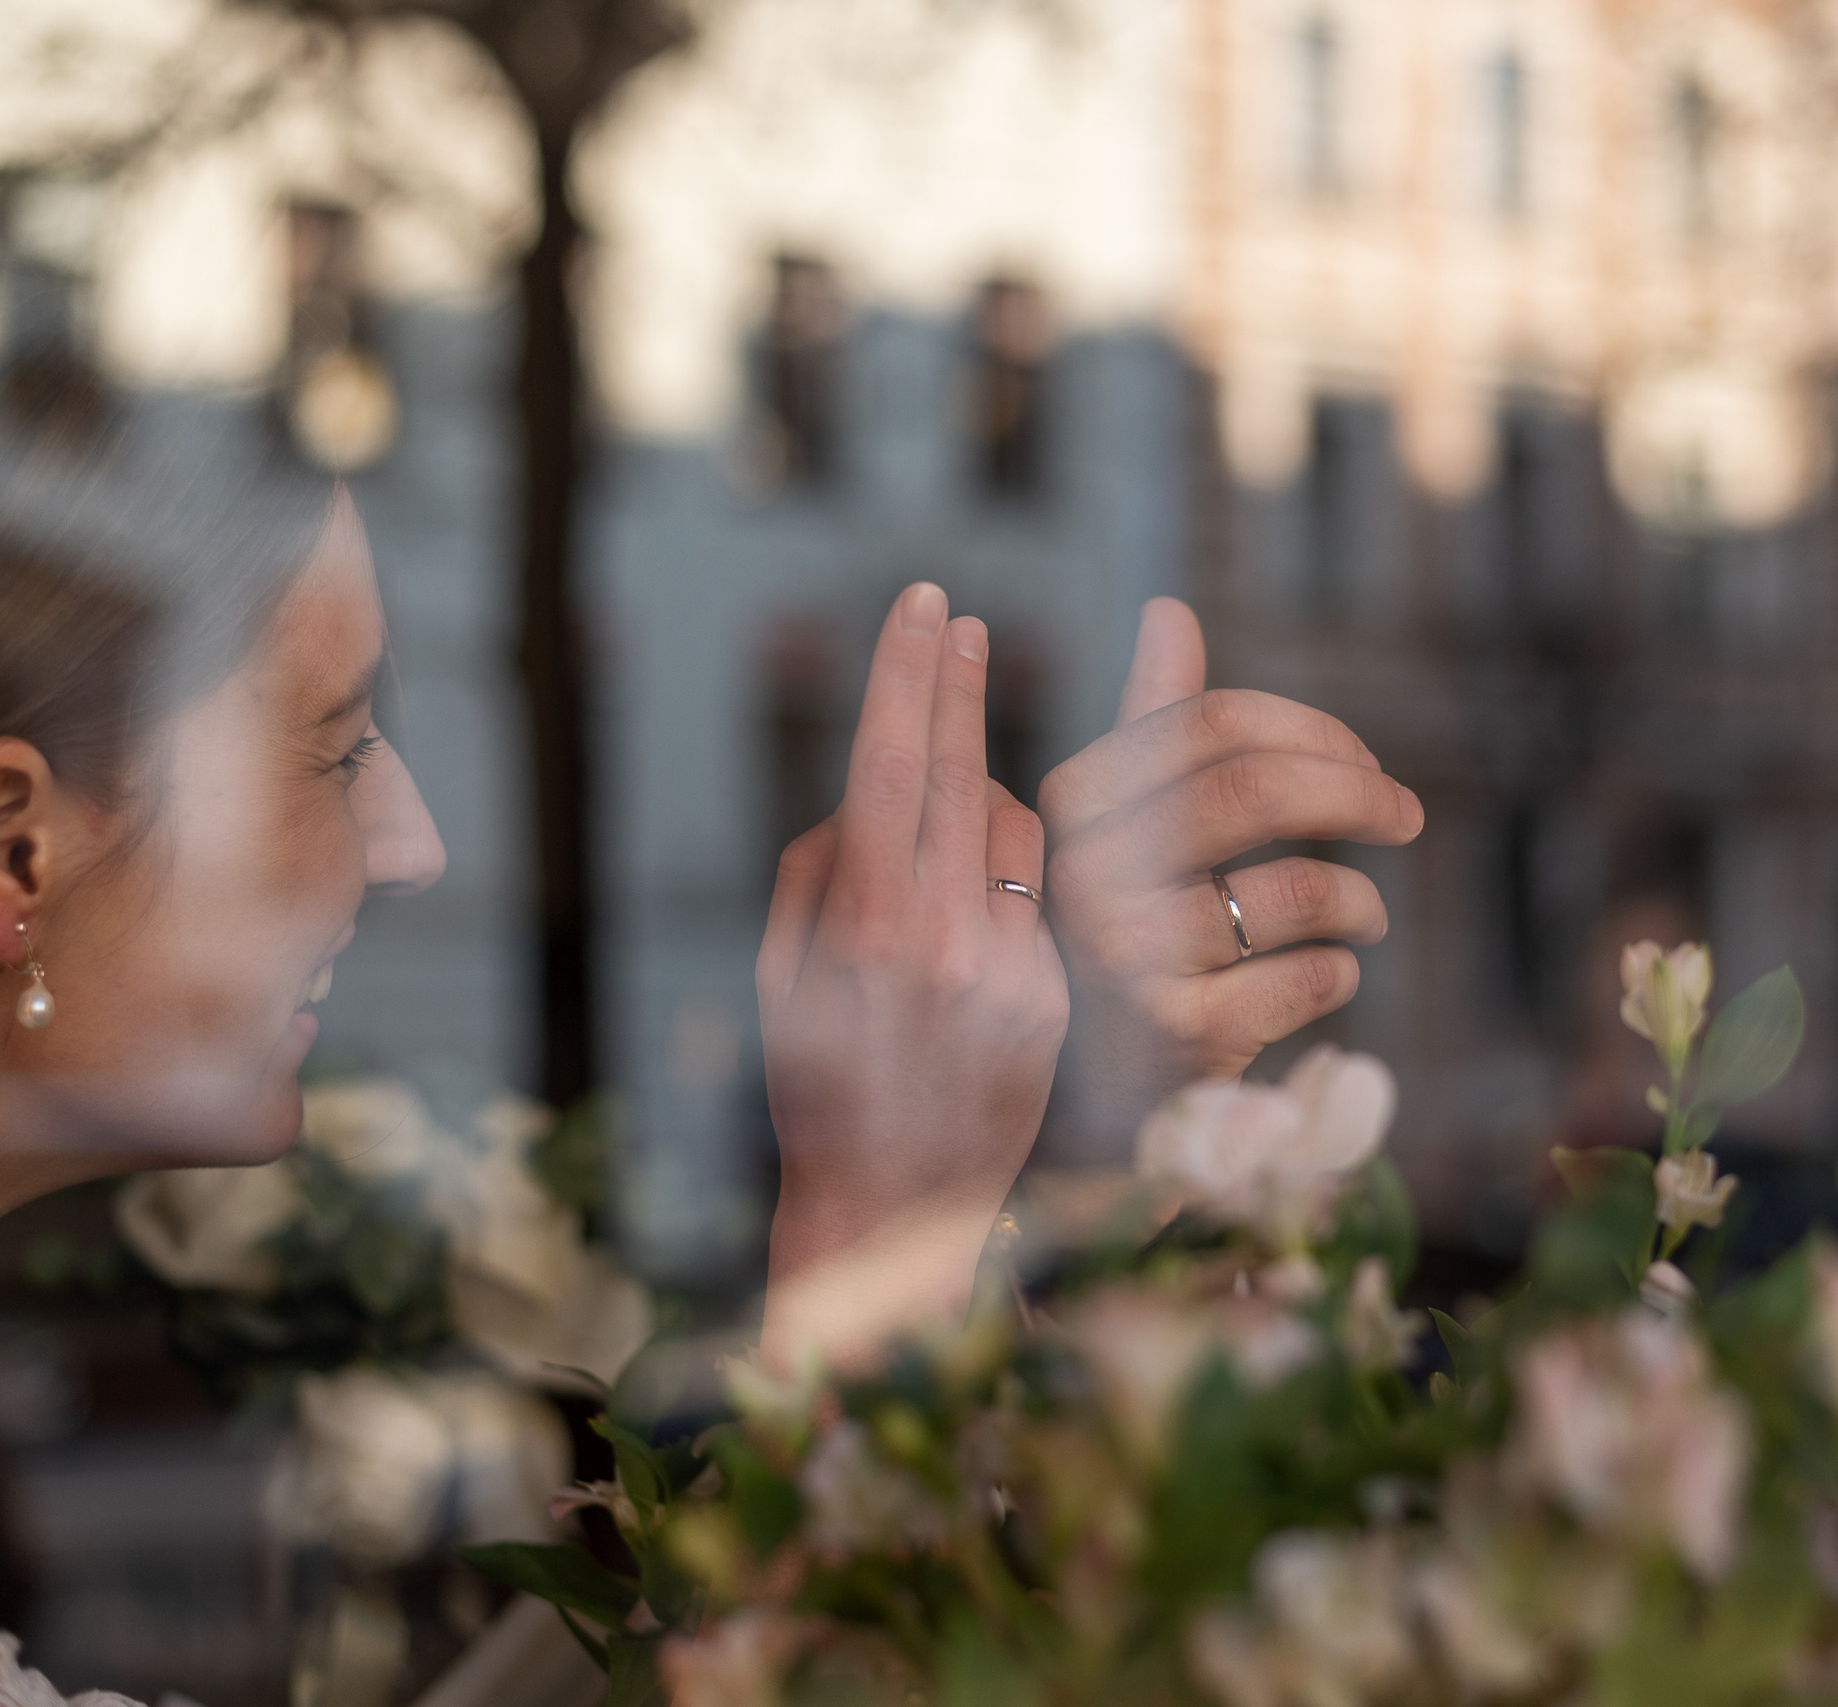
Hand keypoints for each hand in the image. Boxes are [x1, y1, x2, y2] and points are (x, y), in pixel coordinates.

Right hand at [756, 582, 1068, 1367]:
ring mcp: (1010, 967)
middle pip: (963, 772)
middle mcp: (945, 938)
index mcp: (866, 925)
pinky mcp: (1054, 995)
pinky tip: (973, 920)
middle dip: (959, 687)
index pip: (895, 765)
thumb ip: (820, 870)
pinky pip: (1038, 894)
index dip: (911, 675)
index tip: (926, 605)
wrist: (892, 1207)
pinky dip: (1008, 882)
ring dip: (982, 805)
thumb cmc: (816, 1086)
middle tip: (964, 620)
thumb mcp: (783, 977)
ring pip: (1013, 828)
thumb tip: (868, 796)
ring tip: (942, 847)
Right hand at [1037, 598, 1423, 1161]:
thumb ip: (1147, 723)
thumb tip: (1168, 610)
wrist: (1084, 1103)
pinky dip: (1342, 969)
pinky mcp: (1181, 1034)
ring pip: (1299, 886)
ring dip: (1359, 900)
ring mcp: (1130, 957)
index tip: (1367, 764)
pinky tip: (1328, 976)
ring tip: (1364, 917)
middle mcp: (1089, 873)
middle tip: (1407, 815)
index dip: (1313, 733)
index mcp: (1073, 803)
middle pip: (1254, 788)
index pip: (1212, 722)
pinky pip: (1313, 974)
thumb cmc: (1117, 938)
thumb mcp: (1118, 831)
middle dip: (1356, 791)